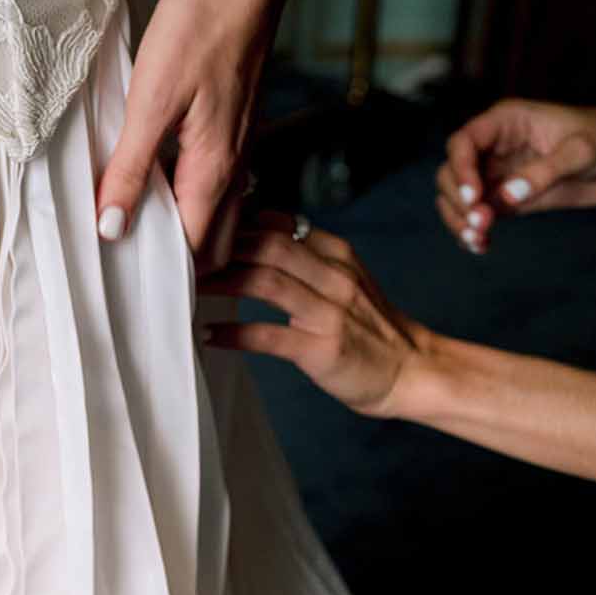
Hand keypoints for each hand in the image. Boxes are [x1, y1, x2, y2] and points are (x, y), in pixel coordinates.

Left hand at [94, 0, 280, 270]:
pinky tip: (155, 181)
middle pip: (213, 246)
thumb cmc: (199, 30)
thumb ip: (132, 169)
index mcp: (214, 173)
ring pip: (216, 217)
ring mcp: (237, 151)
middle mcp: (234, 171)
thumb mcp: (151, 102)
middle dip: (181, 265)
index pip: (195, 253)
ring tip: (136, 228)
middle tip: (131, 264)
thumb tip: (112, 228)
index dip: (164, 276)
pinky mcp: (232, 131)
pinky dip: (188, 199)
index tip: (127, 285)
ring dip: (184, 231)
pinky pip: (215, 185)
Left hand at [198, 211, 430, 417]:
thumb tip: (256, 231)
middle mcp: (334, 276)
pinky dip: (234, 334)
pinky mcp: (322, 349)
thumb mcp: (344, 279)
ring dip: (221, 283)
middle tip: (183, 257)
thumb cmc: (370, 328)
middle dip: (221, 248)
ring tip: (189, 288)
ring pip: (265, 282)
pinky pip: (268, 336)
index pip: (279, 225)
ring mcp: (329, 312)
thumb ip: (307, 257)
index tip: (202, 230)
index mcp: (336, 254)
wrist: (412, 370)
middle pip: (267, 246)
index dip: (236, 224)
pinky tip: (209, 334)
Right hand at [437, 98, 595, 253]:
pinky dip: (470, 232)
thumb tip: (506, 196)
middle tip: (481, 223)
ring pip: (455, 196)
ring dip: (458, 220)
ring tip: (479, 239)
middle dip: (458, 200)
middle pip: (450, 171)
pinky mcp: (502, 198)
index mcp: (506, 122)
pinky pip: (474, 216)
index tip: (473, 197)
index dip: (460, 169)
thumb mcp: (582, 151)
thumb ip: (545, 172)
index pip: (464, 142)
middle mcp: (494, 146)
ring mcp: (496, 173)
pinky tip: (481, 246)